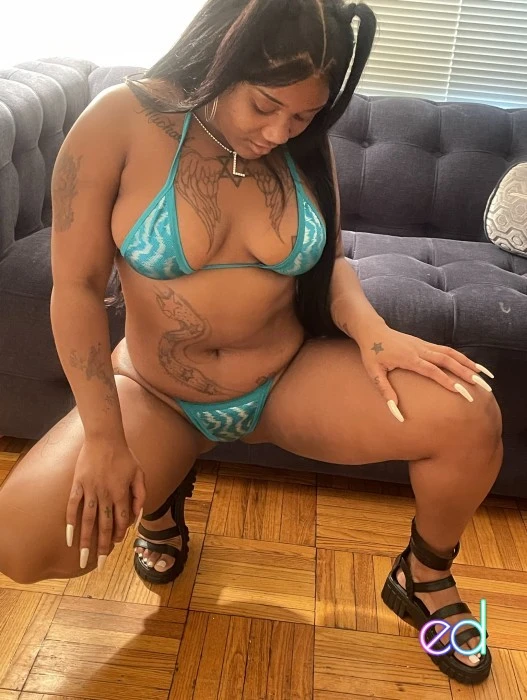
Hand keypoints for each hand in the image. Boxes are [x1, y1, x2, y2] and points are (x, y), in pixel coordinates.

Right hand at [66, 439, 146, 569]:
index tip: (115, 545)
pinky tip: (69, 538)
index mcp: (121, 492)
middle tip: (99, 565)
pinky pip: (72, 506)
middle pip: (103, 526)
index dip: (119, 534)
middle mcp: (106, 494)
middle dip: (101, 547)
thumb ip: (141, 495)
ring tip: (82, 559)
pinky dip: (71, 523)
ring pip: (87, 521)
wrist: (105, 437)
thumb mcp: (140, 473)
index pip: (121, 521)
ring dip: (85, 541)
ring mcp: (90, 490)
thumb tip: (138, 517)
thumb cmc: (125, 456)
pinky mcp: (77, 485)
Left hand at [356, 324, 493, 421]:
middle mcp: (420, 350)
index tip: (462, 392)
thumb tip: (395, 413)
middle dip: (466, 374)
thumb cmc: (371, 353)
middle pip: (448, 361)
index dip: (447, 381)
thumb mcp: (374, 373)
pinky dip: (462, 358)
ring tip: (485, 376)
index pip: (432, 371)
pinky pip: (448, 350)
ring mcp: (424, 345)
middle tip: (482, 387)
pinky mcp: (426, 343)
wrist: (372, 330)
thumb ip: (385, 392)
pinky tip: (473, 366)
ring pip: (452, 354)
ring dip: (469, 364)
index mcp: (409, 358)